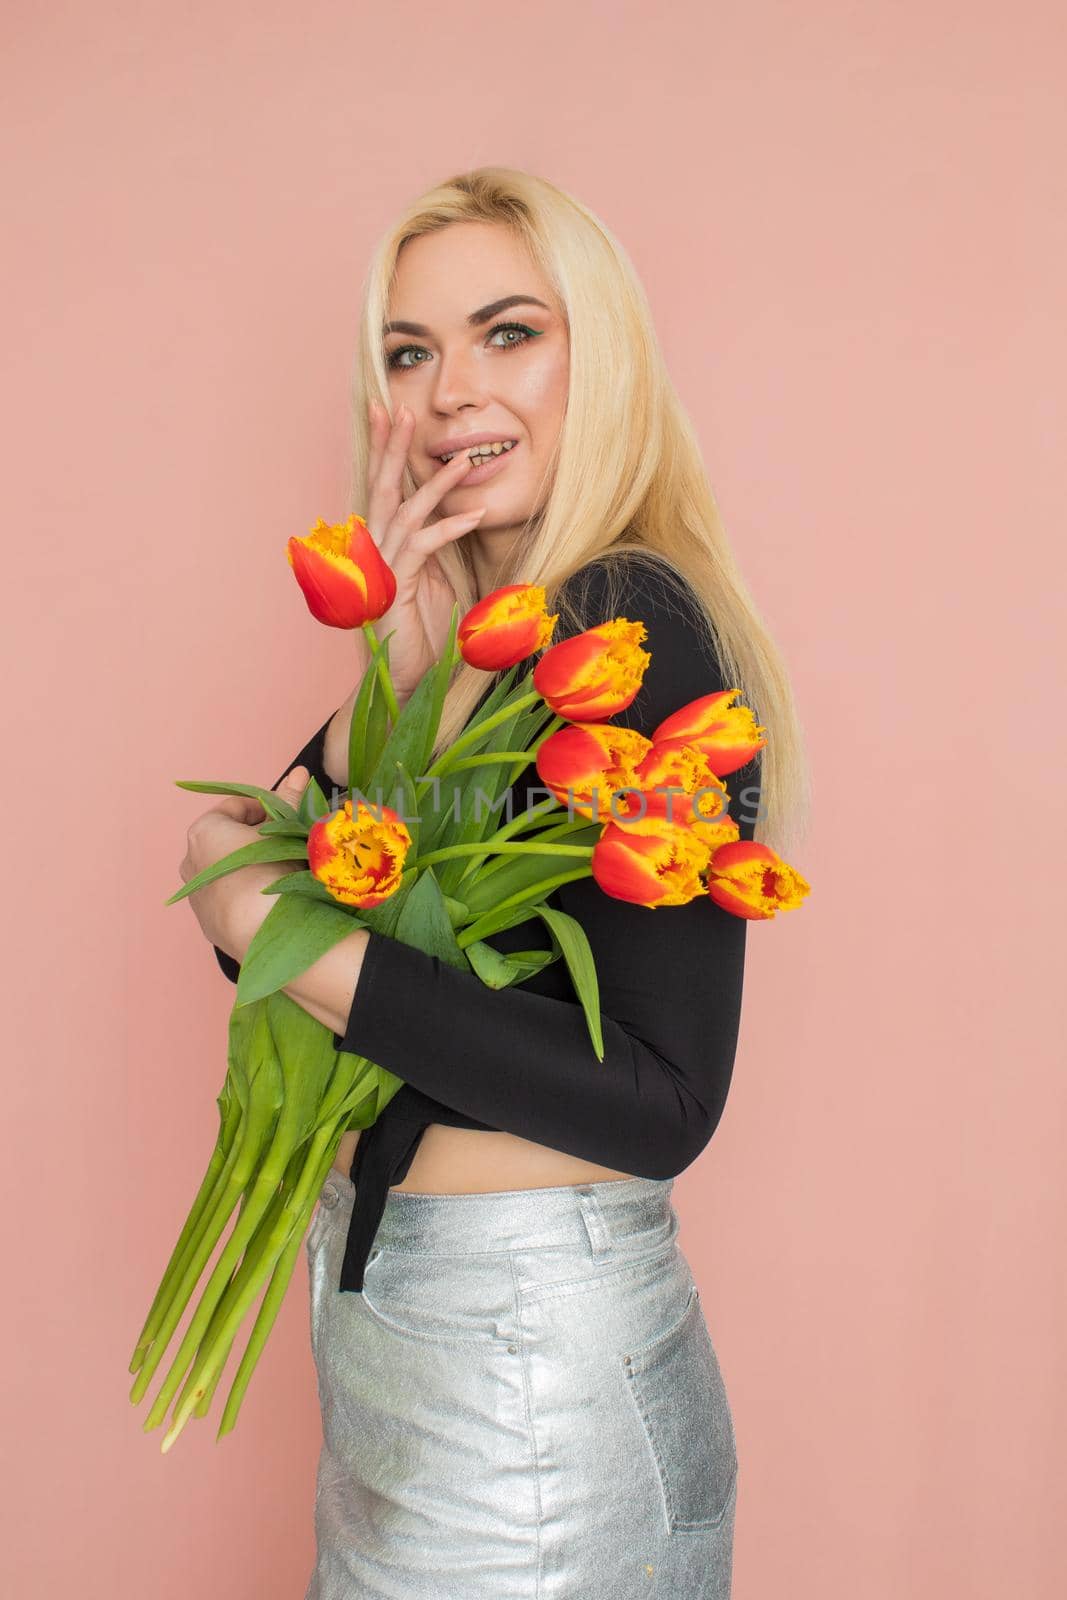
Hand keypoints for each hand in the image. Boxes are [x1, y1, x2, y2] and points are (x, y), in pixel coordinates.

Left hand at [179, 766, 310, 957]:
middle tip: (287, 842)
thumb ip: (289, 800)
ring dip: (248, 866)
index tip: (287, 812)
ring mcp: (196, 894)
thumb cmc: (272, 868)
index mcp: (204, 831)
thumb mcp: (284, 829)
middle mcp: (191, 860)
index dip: (265, 806)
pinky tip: (268, 898)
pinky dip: (244, 893)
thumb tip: (299, 772)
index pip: (236, 806)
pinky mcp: (206, 923)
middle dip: (255, 837)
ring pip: (225, 870)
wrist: (263, 926)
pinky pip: (227, 899)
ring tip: (280, 871)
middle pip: (227, 839)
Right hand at [361, 400, 487, 700]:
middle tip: (399, 409)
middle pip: (381, 489)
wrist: (407, 684)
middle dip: (391, 448)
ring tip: (464, 459)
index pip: (383, 491)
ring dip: (435, 484)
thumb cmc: (422, 638)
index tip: (389, 413)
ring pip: (404, 512)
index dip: (385, 452)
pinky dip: (450, 528)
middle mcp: (374, 553)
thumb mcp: (438, 585)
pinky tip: (477, 514)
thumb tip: (461, 518)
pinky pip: (422, 547)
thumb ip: (440, 551)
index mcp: (382, 547)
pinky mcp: (394, 590)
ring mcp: (380, 571)